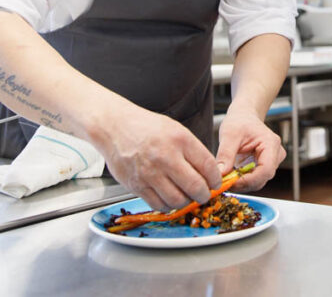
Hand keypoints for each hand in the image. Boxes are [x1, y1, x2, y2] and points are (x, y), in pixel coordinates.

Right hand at [97, 105, 220, 210]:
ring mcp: (150, 173)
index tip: (216, 183)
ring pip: (177, 200)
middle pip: (195, 186)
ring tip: (187, 197)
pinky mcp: (137, 185)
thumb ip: (193, 150)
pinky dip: (168, 205)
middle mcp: (166, 157)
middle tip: (204, 194)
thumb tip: (209, 172)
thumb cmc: (146, 127)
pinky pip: (158, 204)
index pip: (208, 166)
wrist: (115, 127)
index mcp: (180, 140)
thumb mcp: (176, 130)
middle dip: (204, 195)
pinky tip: (170, 198)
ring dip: (186, 202)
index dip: (216, 179)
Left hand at [216, 108, 284, 191]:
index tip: (231, 182)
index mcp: (271, 144)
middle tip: (224, 182)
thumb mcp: (229, 134)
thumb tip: (221, 174)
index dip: (249, 180)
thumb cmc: (239, 121)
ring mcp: (271, 162)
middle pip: (262, 178)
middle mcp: (275, 155)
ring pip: (258, 181)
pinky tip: (231, 176)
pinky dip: (242, 180)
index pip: (266, 170)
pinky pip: (254, 179)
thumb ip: (225, 154)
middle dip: (243, 183)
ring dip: (242, 183)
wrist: (243, 117)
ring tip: (226, 178)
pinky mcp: (264, 166)